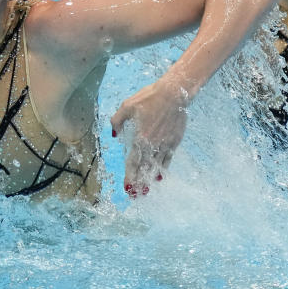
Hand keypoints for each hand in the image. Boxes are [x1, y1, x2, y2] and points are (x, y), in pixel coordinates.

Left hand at [110, 77, 189, 197]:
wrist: (174, 93)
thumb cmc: (150, 98)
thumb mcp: (127, 106)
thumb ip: (117, 121)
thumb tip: (113, 134)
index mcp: (140, 138)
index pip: (133, 162)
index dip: (130, 176)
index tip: (127, 187)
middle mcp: (153, 145)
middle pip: (144, 168)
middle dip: (139, 183)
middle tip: (135, 195)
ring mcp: (165, 144)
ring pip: (156, 167)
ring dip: (150, 179)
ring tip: (145, 190)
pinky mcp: (174, 141)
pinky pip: (167, 159)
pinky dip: (163, 169)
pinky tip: (159, 176)